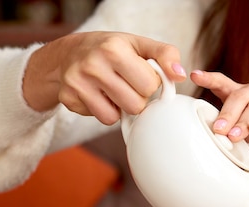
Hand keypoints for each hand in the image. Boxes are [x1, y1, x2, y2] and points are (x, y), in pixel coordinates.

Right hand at [23, 31, 186, 124]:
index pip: (150, 86)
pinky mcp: (69, 99)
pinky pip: (102, 120)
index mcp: (114, 49)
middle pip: (136, 105)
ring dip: (121, 107)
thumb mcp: (139, 44)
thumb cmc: (111, 50)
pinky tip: (99, 96)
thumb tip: (180, 75)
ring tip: (113, 89)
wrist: (67, 54)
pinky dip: (105, 112)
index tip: (140, 75)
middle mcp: (93, 65)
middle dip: (136, 98)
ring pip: (117, 117)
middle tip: (126, 84)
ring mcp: (78, 83)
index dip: (149, 84)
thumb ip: (165, 55)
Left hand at [190, 69, 248, 157]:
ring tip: (234, 135)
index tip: (194, 75)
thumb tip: (216, 141)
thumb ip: (234, 130)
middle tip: (217, 129)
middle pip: (238, 97)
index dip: (209, 78)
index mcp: (244, 93)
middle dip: (226, 114)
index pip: (224, 83)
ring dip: (243, 122)